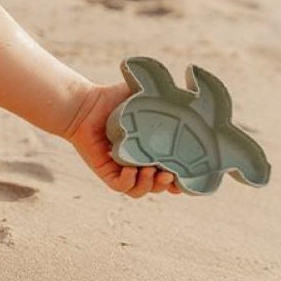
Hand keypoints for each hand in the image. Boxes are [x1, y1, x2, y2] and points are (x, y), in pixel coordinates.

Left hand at [63, 82, 182, 198]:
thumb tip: (193, 90)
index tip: (186, 175)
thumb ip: (169, 93)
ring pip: (139, 190)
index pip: (170, 172)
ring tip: (152, 171)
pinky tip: (132, 170)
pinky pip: (120, 186)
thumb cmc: (114, 98)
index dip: (180, 179)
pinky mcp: (106, 171)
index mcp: (150, 151)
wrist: (86, 104)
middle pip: (157, 186)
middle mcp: (137, 163)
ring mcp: (121, 169)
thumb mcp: (147, 94)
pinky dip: (129, 182)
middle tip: (168, 174)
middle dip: (165, 185)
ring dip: (149, 185)